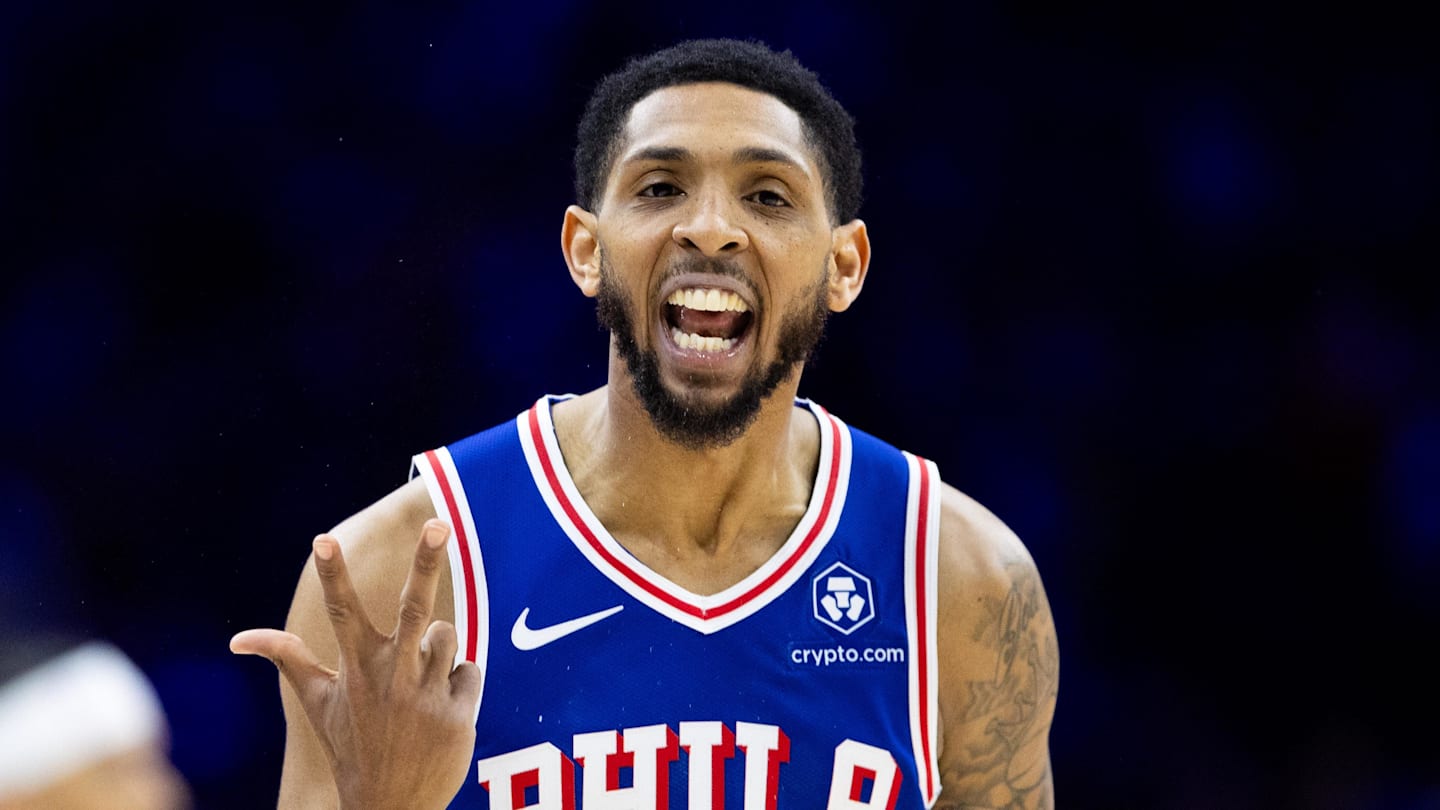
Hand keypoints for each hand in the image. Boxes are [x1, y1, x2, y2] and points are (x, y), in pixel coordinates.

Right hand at [231, 519, 479, 809]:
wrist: (390, 805)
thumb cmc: (354, 744)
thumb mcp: (318, 702)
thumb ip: (288, 660)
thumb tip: (237, 639)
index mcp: (356, 668)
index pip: (341, 611)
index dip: (331, 573)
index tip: (322, 538)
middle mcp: (391, 676)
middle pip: (414, 605)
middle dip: (426, 561)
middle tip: (439, 522)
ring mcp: (425, 695)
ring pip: (449, 635)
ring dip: (439, 651)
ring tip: (421, 684)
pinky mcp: (457, 714)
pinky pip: (470, 670)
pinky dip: (460, 683)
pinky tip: (442, 710)